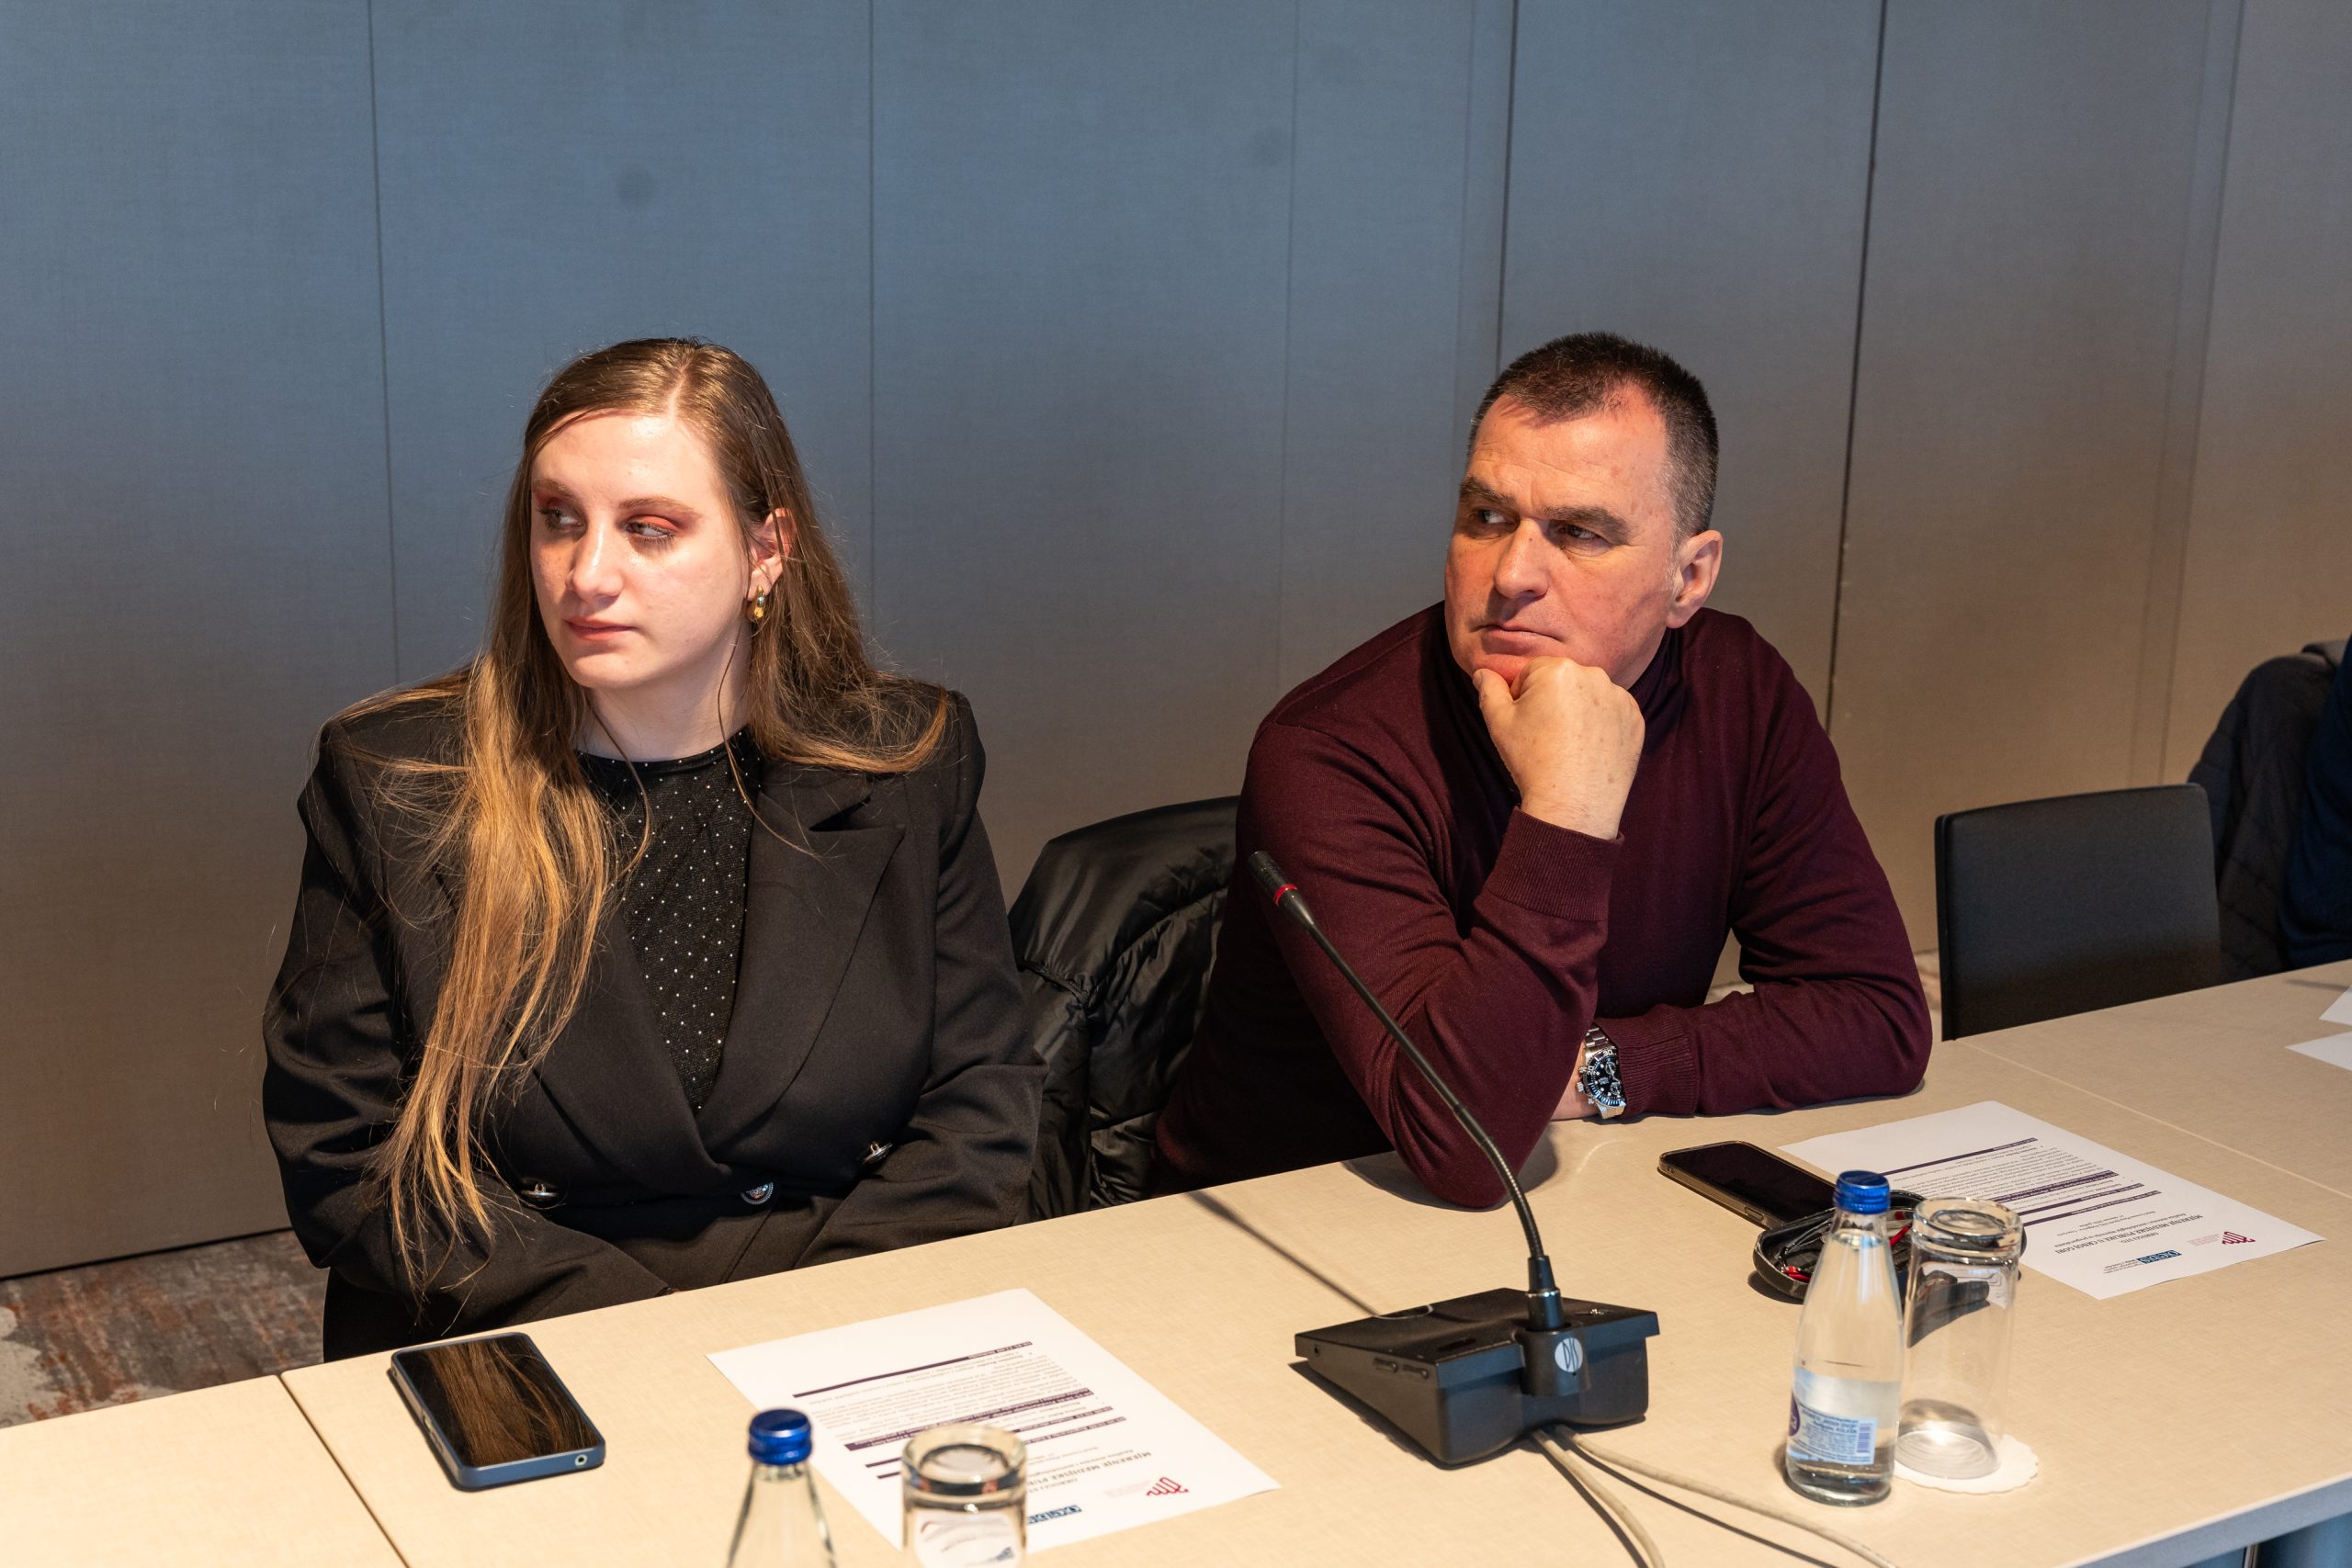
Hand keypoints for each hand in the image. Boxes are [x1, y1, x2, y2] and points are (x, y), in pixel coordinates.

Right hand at [1471, 657, 1643, 838]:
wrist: (1573, 804)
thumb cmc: (1532, 761)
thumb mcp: (1499, 723)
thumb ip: (1488, 690)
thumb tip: (1481, 672)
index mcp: (1558, 670)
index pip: (1532, 671)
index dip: (1523, 697)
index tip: (1526, 724)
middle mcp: (1594, 675)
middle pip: (1563, 680)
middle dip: (1553, 700)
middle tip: (1546, 735)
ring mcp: (1619, 698)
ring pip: (1589, 695)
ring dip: (1578, 710)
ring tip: (1569, 744)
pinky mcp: (1635, 719)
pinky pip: (1612, 712)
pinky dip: (1602, 725)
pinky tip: (1589, 748)